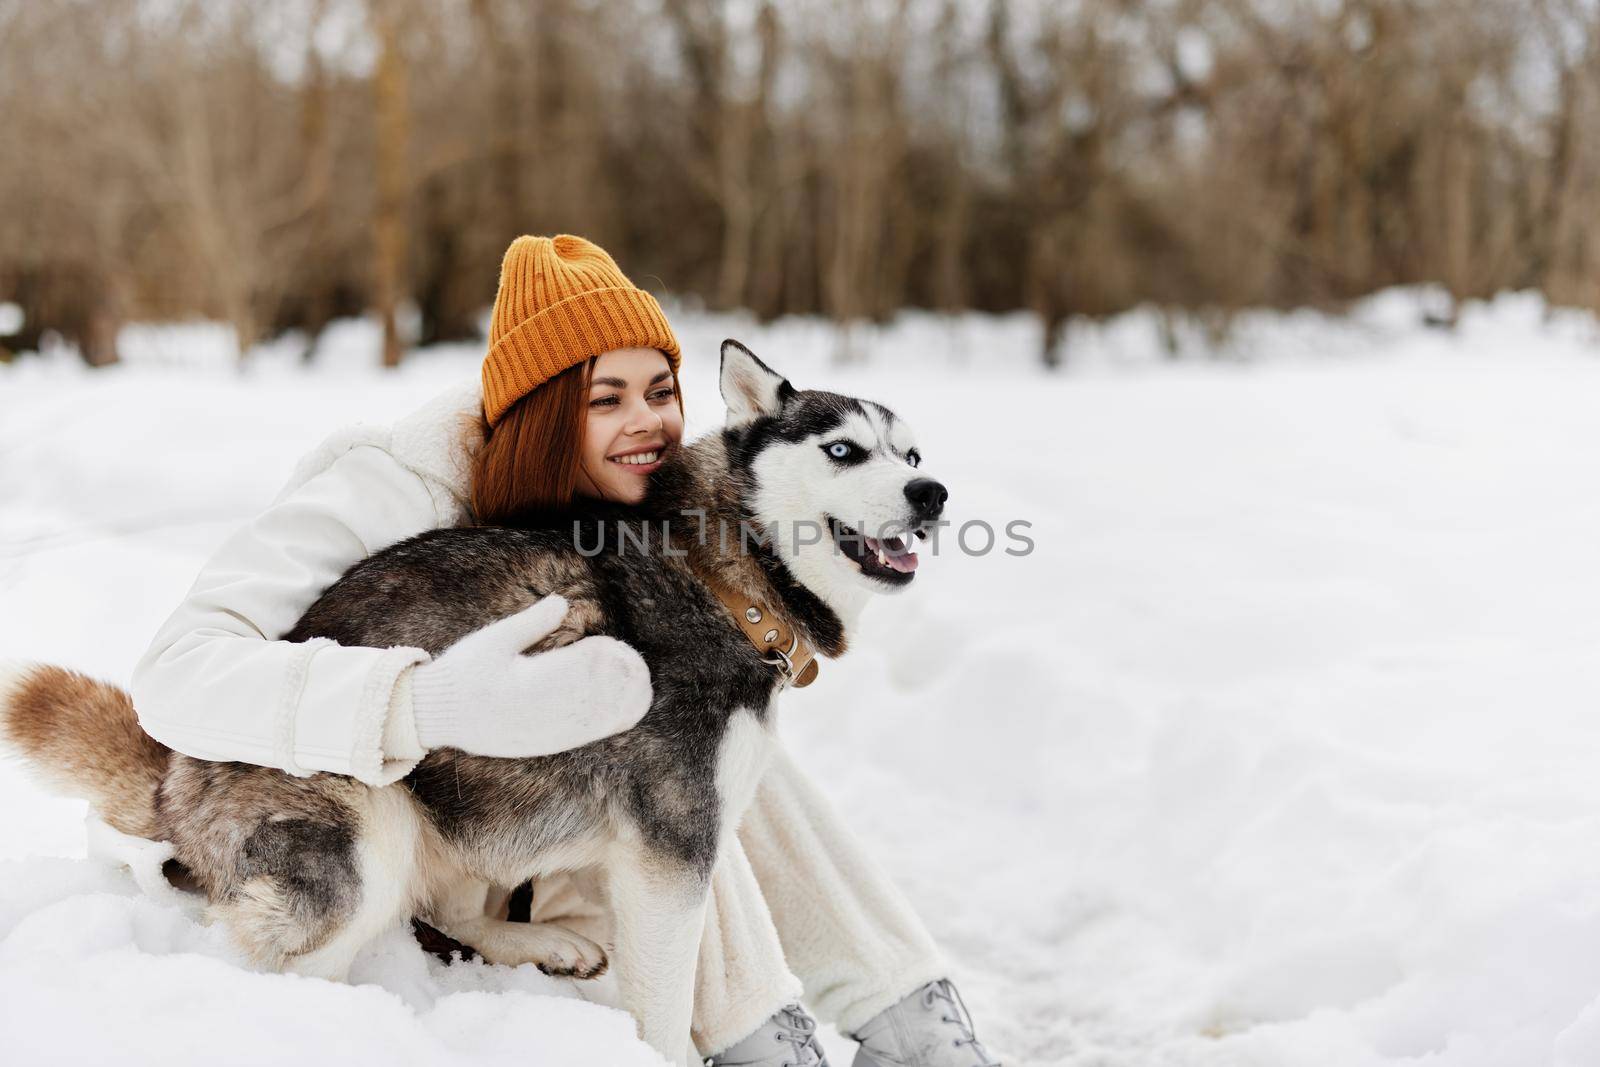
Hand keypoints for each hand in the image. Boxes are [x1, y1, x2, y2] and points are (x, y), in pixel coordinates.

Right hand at [408, 595, 651, 757]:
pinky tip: (629, 703)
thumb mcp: (494, 640)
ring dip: (625, 696)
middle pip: (599, 694)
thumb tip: (563, 602)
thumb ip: (532, 623)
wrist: (440, 716)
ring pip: (601, 717)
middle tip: (631, 658)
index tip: (611, 644)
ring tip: (637, 676)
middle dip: (621, 674)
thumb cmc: (465, 672)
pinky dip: (615, 718)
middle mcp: (541, 713)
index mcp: (528, 684)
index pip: (582, 670)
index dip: (604, 656)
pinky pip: (591, 734)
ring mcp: (547, 732)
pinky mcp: (548, 743)